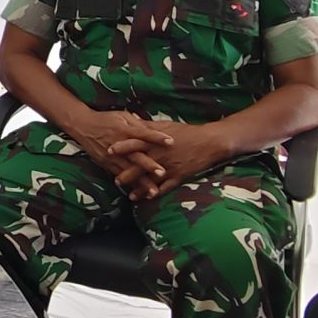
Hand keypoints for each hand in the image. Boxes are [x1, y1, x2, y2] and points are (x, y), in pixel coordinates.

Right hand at [63, 109, 174, 199]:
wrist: (82, 126)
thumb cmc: (105, 119)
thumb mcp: (122, 115)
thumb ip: (138, 123)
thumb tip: (155, 127)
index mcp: (125, 129)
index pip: (144, 133)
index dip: (157, 137)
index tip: (171, 142)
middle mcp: (119, 144)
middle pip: (136, 155)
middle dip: (149, 165)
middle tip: (162, 173)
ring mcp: (112, 156)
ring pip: (129, 170)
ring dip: (141, 182)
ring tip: (154, 191)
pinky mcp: (107, 164)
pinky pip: (120, 176)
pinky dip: (130, 184)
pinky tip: (140, 193)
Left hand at [122, 119, 236, 197]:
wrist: (209, 142)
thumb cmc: (186, 132)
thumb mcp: (165, 125)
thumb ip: (147, 125)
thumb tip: (131, 118)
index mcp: (155, 140)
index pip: (134, 143)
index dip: (121, 147)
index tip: (108, 150)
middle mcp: (160, 154)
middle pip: (139, 165)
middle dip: (126, 174)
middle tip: (115, 180)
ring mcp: (169, 166)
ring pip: (151, 180)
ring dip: (139, 188)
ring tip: (129, 196)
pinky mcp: (179, 176)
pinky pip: (165, 187)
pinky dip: (156, 193)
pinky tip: (149, 199)